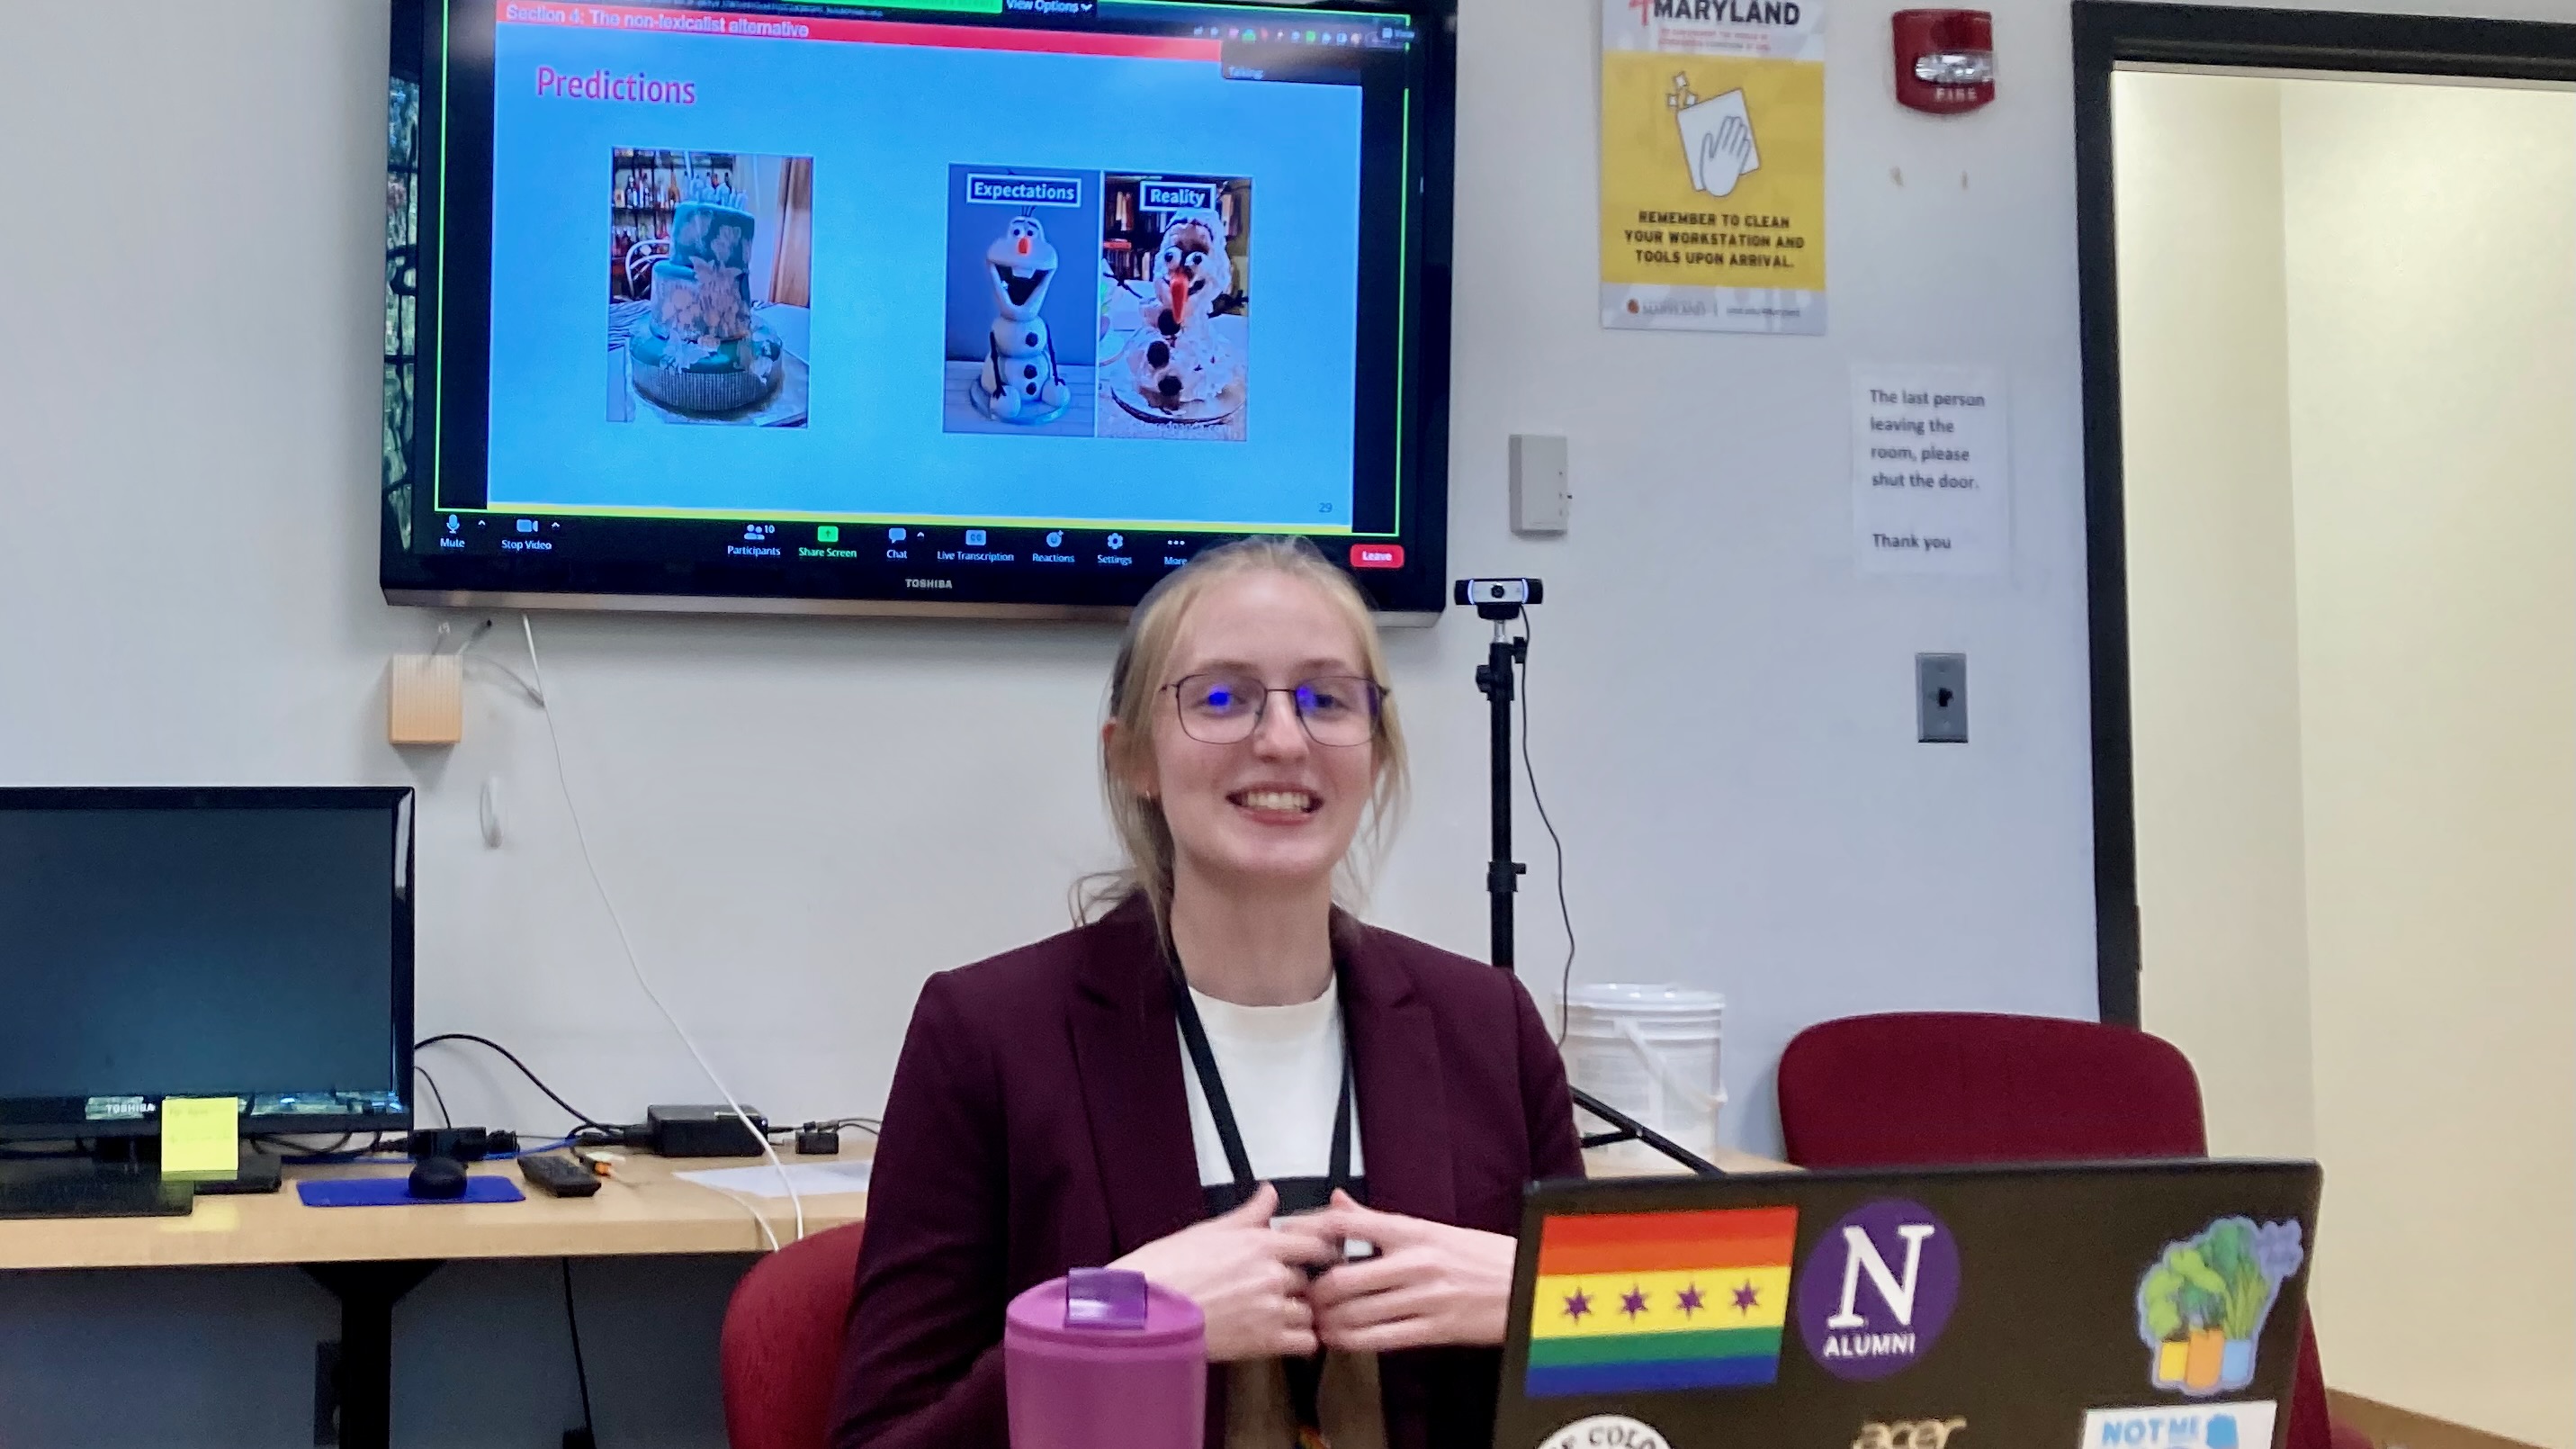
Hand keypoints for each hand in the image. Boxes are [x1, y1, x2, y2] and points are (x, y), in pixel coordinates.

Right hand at [1109, 1183, 1337, 1361]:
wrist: (1144, 1312)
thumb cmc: (1166, 1269)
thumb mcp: (1208, 1230)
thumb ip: (1249, 1214)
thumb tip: (1269, 1192)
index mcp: (1259, 1242)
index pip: (1317, 1240)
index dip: (1320, 1248)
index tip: (1315, 1255)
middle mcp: (1272, 1273)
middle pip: (1311, 1277)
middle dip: (1299, 1282)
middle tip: (1283, 1287)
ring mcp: (1271, 1309)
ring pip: (1310, 1310)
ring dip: (1299, 1312)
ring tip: (1277, 1313)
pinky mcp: (1264, 1342)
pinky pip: (1305, 1342)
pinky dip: (1299, 1340)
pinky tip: (1282, 1335)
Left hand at [1286, 1190, 1517, 1352]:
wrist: (1529, 1283)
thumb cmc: (1480, 1256)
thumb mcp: (1431, 1229)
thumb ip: (1378, 1220)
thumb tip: (1336, 1202)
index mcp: (1413, 1230)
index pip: (1347, 1224)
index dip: (1310, 1232)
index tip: (1291, 1240)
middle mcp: (1414, 1261)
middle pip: (1341, 1277)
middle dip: (1314, 1290)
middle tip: (1304, 1294)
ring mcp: (1423, 1297)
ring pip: (1355, 1312)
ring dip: (1328, 1321)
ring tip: (1319, 1320)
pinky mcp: (1434, 1329)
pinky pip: (1379, 1339)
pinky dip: (1351, 1342)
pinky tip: (1341, 1339)